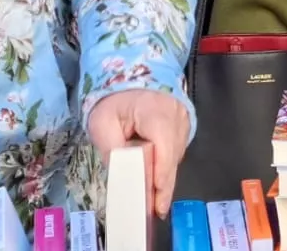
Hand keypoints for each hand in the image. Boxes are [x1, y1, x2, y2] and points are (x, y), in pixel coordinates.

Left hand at [86, 90, 189, 218]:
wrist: (131, 78)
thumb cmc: (115, 101)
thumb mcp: (102, 122)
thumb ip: (111, 148)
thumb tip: (121, 175)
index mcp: (156, 112)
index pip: (163, 147)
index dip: (161, 175)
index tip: (157, 199)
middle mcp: (177, 117)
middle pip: (172, 157)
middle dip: (163, 184)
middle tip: (155, 209)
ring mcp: (184, 121)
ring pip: (176, 156)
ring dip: (164, 176)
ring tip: (154, 199)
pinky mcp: (183, 127)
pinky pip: (176, 151)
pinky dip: (166, 166)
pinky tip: (155, 180)